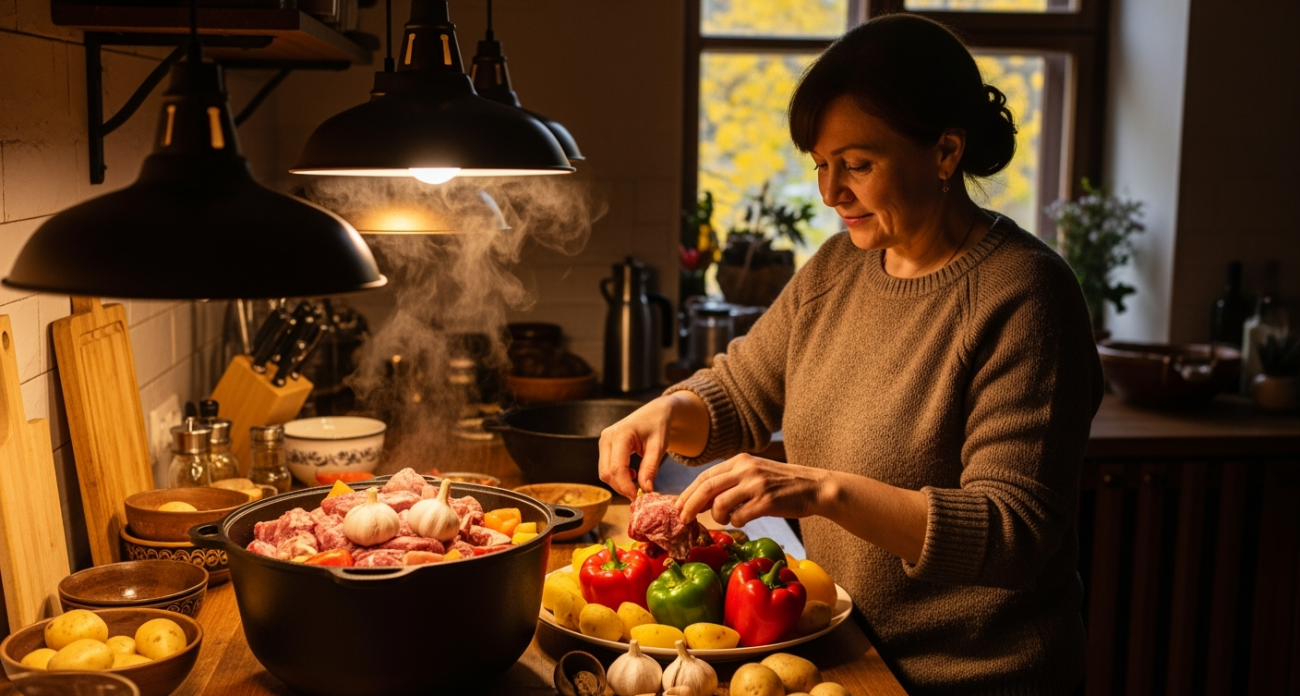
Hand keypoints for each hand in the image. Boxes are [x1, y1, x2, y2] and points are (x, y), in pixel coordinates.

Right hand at [598, 398, 673, 497]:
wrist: (654, 413)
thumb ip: (650, 468)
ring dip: (619, 482)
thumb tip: (646, 489)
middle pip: (606, 472)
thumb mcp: (659, 446)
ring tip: (637, 482)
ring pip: (604, 472)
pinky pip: (606, 466)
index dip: (625, 486)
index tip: (637, 497)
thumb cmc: (658, 426)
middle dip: (621, 487)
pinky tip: (632, 474)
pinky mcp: (605, 446)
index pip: (617, 467)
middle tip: (639, 494)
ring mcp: (603, 441)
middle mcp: (607, 437)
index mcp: (621, 434)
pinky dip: (618, 476)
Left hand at [676, 455, 831, 527]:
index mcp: (740, 460)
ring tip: (727, 518)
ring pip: (720, 503)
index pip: (705, 476)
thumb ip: (732, 482)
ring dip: (717, 516)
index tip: (678, 506)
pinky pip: (740, 516)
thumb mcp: (755, 474)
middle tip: (682, 519)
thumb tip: (702, 500)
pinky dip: (737, 522)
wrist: (815, 486)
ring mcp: (756, 484)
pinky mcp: (767, 501)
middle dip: (689, 505)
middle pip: (706, 488)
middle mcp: (746, 469)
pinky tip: (744, 520)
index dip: (688, 493)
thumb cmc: (782, 485)